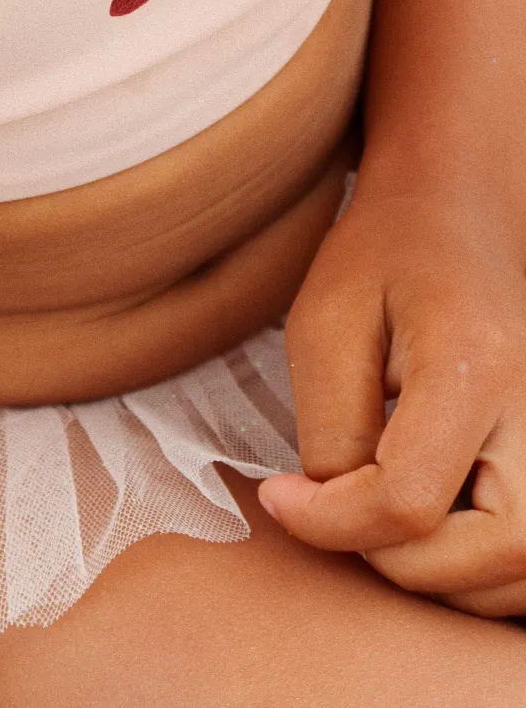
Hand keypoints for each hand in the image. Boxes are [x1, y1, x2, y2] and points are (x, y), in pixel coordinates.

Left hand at [256, 184, 525, 615]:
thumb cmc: (386, 253)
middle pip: (492, 555)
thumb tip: (333, 514)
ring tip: (381, 516)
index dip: (331, 521)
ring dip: (444, 575)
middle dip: (399, 560)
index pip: (410, 499)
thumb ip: (330, 429)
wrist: (461, 206)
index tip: (280, 494)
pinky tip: (433, 529)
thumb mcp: (325, 323)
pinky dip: (485, 572)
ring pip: (524, 573)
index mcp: (475, 364)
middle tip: (338, 513)